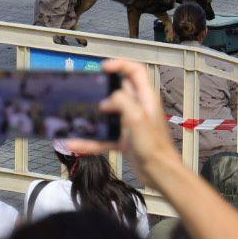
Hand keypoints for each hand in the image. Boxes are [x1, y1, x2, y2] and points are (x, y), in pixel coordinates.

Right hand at [66, 59, 177, 175]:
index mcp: (145, 98)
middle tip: (88, 92)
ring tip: (79, 117)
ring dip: (94, 118)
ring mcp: (131, 124)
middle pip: (119, 91)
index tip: (103, 68)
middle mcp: (138, 108)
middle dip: (103, 91)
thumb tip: (107, 100)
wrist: (160, 173)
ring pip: (109, 115)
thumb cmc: (155, 148)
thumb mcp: (137, 118)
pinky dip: (91, 141)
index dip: (120, 64)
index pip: (135, 71)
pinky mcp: (125, 140)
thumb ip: (122, 101)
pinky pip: (104, 137)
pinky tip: (77, 144)